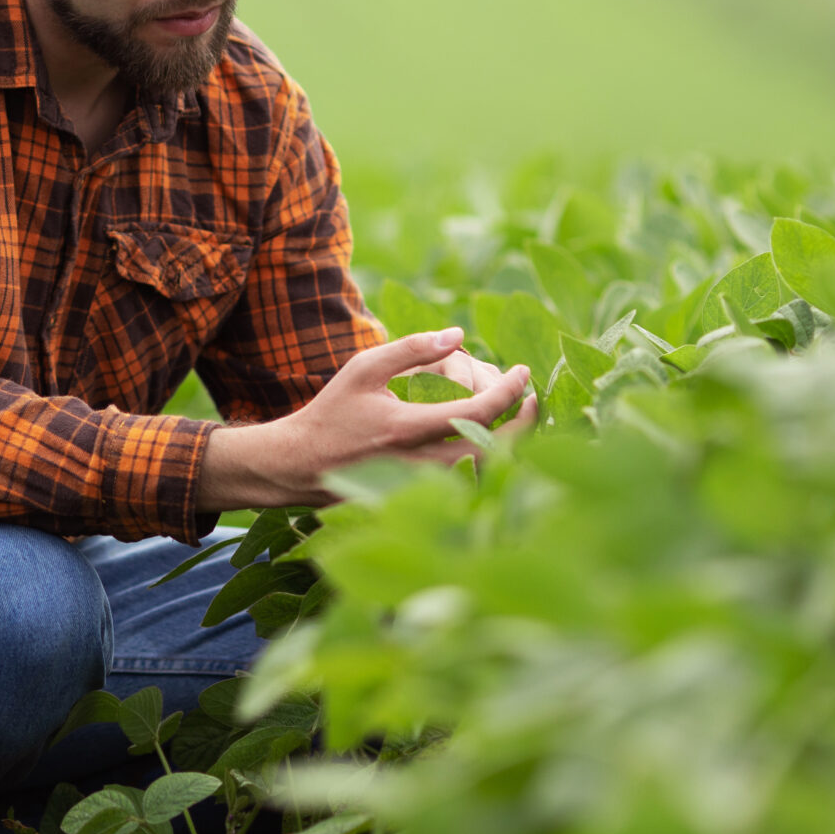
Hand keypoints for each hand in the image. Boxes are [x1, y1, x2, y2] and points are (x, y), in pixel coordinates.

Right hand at [196, 327, 537, 511]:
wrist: (300, 465)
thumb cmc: (332, 412)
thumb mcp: (363, 369)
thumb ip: (411, 349)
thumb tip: (458, 335)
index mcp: (406, 428)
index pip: (478, 412)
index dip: (510, 391)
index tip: (523, 372)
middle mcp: (418, 463)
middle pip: (496, 452)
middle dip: (526, 425)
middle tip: (534, 400)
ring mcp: (421, 486)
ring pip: (486, 473)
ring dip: (512, 445)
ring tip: (520, 418)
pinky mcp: (420, 499)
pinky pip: (469, 484)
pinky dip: (490, 462)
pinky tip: (494, 440)